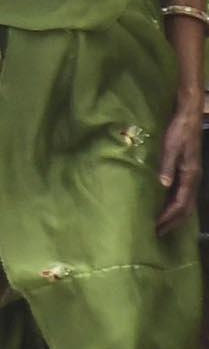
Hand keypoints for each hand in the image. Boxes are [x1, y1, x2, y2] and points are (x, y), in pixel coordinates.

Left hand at [165, 88, 202, 228]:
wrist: (188, 115)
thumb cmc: (178, 130)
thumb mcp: (170, 146)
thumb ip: (166, 165)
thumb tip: (163, 185)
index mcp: (190, 175)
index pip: (181, 204)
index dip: (169, 218)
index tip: (156, 228)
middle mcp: (193, 178)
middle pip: (186, 208)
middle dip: (172, 222)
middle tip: (156, 234)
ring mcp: (191, 174)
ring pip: (186, 202)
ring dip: (173, 215)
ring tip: (160, 225)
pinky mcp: (187, 170)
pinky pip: (183, 194)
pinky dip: (174, 204)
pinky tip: (163, 206)